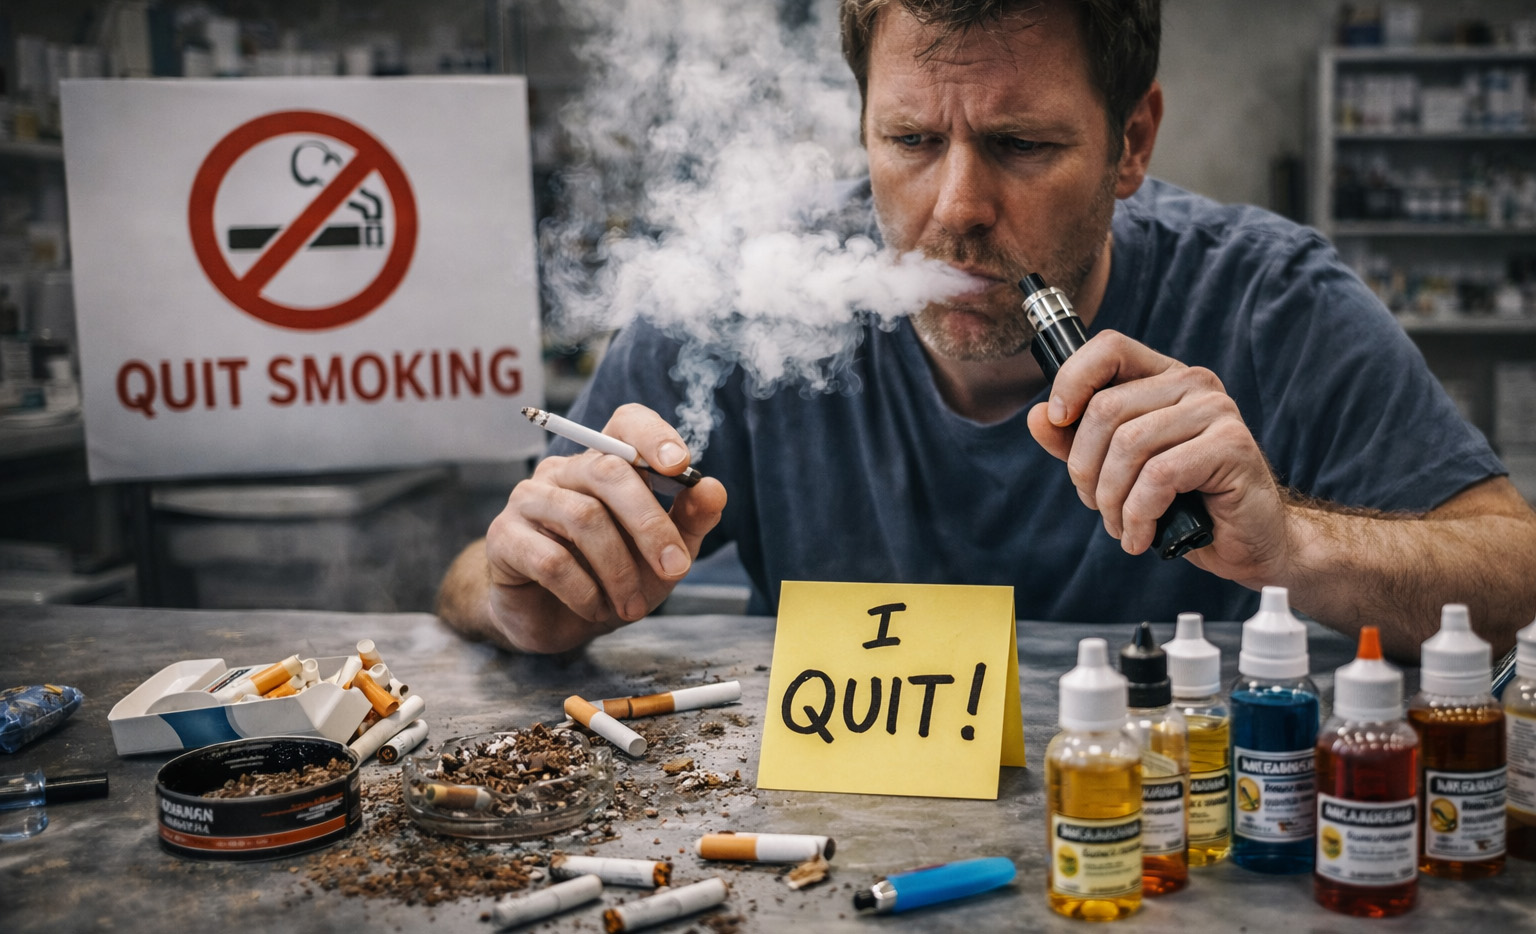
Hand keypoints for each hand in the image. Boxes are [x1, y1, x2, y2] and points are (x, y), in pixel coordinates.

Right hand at [484, 403, 727, 652]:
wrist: (558, 624)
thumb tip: (714, 489)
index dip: (653, 435)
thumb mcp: (663, 555)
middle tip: (676, 568)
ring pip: (583, 517)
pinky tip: (595, 609)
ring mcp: (528, 499)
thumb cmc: (613, 579)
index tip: (680, 465)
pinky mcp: (504, 538)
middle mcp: (564, 471)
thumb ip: (690, 521)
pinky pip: (551, 560)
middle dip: (650, 523)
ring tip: (632, 606)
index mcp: (605, 463)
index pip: (626, 423)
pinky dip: (585, 592)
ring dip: (619, 570)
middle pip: (608, 471)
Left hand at [1024, 330, 1290, 586]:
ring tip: (1121, 525)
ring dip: (1111, 500)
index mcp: (1163, 378)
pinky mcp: (1232, 447)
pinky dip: (1138, 515)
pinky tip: (1141, 535)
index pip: (1109, 348)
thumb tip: (1038, 417)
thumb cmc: (1183, 502)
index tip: (1059, 421)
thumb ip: (1076, 442)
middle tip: (1097, 504)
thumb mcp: (1117, 470)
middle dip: (1085, 469)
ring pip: (1129, 445)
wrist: (1244, 541)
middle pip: (1107, 409)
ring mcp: (1217, 412)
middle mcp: (1193, 384)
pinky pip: (1159, 476)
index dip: (1072, 380)